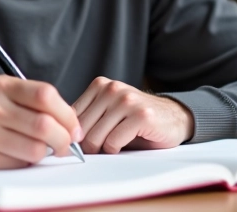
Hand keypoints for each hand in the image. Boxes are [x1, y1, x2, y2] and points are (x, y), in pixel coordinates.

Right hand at [0, 75, 81, 168]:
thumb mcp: (1, 94)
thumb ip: (33, 103)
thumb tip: (72, 126)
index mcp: (1, 85)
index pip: (45, 95)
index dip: (68, 114)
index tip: (74, 128)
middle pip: (44, 125)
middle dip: (63, 140)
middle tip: (65, 146)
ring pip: (34, 149)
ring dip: (44, 154)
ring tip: (38, 151)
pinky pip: (15, 165)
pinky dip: (23, 164)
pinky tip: (15, 156)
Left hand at [72, 77, 193, 153]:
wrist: (175, 118)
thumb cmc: (137, 121)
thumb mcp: (108, 113)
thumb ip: (87, 118)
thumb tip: (61, 137)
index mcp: (100, 85)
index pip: (71, 116)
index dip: (74, 135)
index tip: (80, 145)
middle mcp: (112, 89)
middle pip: (81, 128)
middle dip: (87, 145)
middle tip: (99, 150)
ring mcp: (127, 100)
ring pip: (95, 137)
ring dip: (102, 148)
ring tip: (114, 145)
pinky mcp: (140, 116)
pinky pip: (113, 142)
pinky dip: (115, 150)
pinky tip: (126, 144)